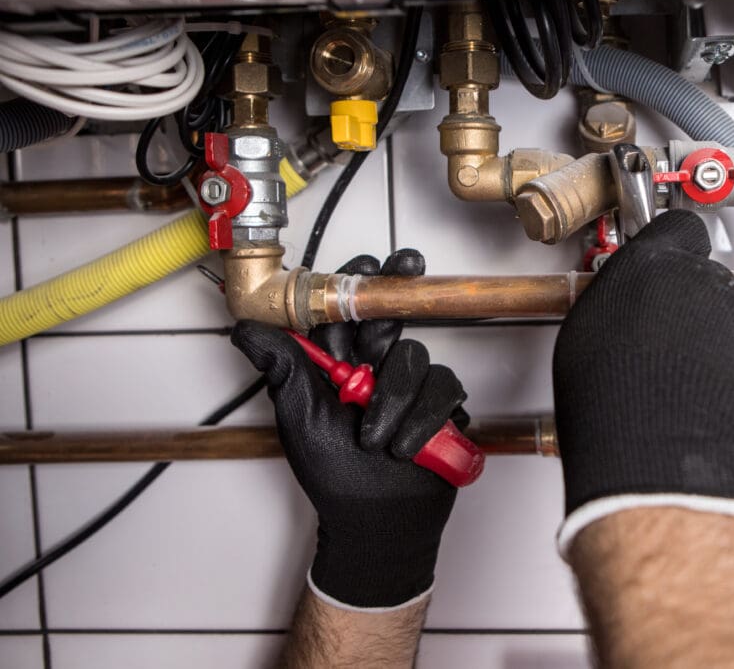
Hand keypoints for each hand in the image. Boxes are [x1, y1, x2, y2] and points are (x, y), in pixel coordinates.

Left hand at [231, 250, 469, 608]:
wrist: (375, 522)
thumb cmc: (331, 474)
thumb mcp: (298, 416)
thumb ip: (281, 366)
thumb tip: (244, 327)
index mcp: (336, 364)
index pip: (346, 310)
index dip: (358, 281)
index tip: (369, 259)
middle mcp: (374, 367)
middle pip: (391, 315)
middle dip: (397, 295)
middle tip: (406, 267)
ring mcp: (409, 385)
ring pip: (414, 356)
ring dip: (394, 398)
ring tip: (375, 438)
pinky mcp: (440, 405)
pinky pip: (442, 388)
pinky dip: (423, 418)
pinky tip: (406, 445)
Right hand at [552, 211, 733, 542]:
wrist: (658, 464)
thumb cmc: (610, 404)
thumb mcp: (585, 332)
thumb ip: (616, 300)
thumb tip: (620, 301)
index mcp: (659, 266)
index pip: (680, 230)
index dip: (674, 246)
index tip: (669, 256)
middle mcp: (713, 286)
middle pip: (711, 282)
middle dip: (692, 307)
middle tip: (665, 346)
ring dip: (719, 349)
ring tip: (686, 390)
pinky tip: (713, 410)